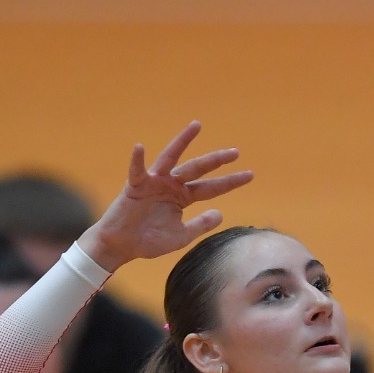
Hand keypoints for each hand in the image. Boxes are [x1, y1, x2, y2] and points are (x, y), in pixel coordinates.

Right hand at [80, 121, 253, 269]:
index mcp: (183, 197)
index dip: (230, 182)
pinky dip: (137, 159)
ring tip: (197, 125)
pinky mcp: (136, 185)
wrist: (123, 246)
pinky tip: (139, 147)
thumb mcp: (181, 236)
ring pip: (171, 158)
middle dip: (216, 161)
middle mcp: (171, 185)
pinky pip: (137, 170)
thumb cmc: (149, 241)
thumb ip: (200, 224)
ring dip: (183, 141)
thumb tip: (220, 213)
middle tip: (235, 152)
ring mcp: (154, 182)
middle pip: (197, 169)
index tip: (250, 175)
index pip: (211, 188)